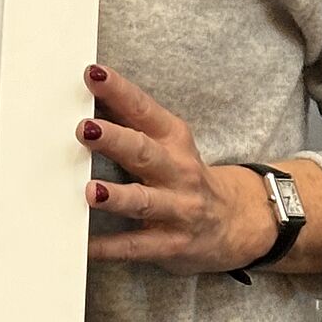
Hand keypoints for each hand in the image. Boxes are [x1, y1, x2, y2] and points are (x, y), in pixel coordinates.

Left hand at [77, 63, 268, 274]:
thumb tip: (83, 99)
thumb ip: (132, 125)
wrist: (238, 222)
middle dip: (114, 140)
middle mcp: (178, 171)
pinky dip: (110, 247)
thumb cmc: (186, 177)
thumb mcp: (170, 145)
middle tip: (84, 129)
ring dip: (118, 196)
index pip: (144, 110)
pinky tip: (85, 247)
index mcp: (173, 140)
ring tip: (91, 192)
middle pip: (144, 152)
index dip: (119, 91)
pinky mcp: (172, 244)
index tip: (93, 74)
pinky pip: (137, 247)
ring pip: (144, 201)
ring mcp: (178, 209)